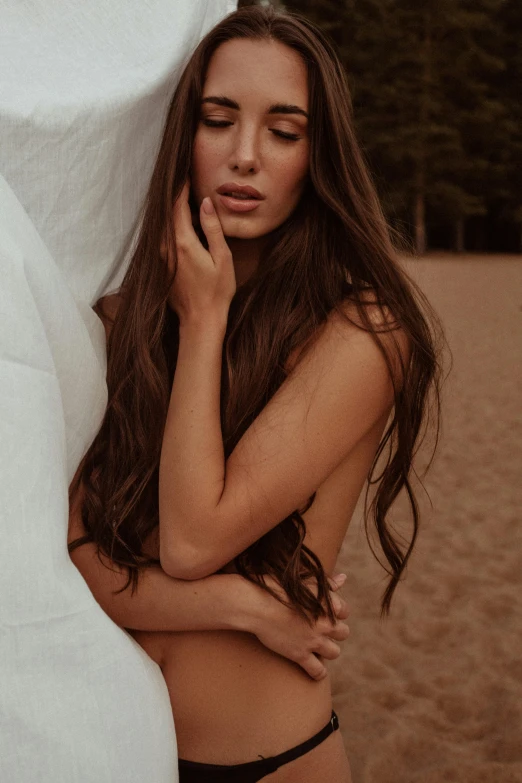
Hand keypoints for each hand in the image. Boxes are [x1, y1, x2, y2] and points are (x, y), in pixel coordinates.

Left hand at [161, 182, 235, 321]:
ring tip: (181, 201)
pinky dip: (169, 228)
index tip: (185, 175)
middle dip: (174, 198)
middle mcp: (166, 248)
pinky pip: (162, 240)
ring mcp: (161, 258)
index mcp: (182, 242)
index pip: (177, 206)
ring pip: (162, 227)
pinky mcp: (161, 267)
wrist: (200, 320)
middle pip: (166, 214)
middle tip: (182, 183)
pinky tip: (179, 226)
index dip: (181, 188)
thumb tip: (205, 202)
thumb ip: (212, 228)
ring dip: (171, 213)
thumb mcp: (222, 257)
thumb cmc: (216, 292)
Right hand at [247, 574, 349, 680]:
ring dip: (329, 650)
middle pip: (343, 632)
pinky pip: (317, 671)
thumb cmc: (278, 587)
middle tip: (322, 630)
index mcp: (329, 603)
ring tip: (319, 646)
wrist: (257, 604)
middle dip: (335, 632)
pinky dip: (318, 673)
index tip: (327, 612)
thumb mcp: (305, 580)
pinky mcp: (300, 655)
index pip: (345, 611)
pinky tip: (315, 671)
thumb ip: (327, 582)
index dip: (336, 612)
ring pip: (334, 652)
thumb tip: (343, 578)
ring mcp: (314, 640)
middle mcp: (325, 623)